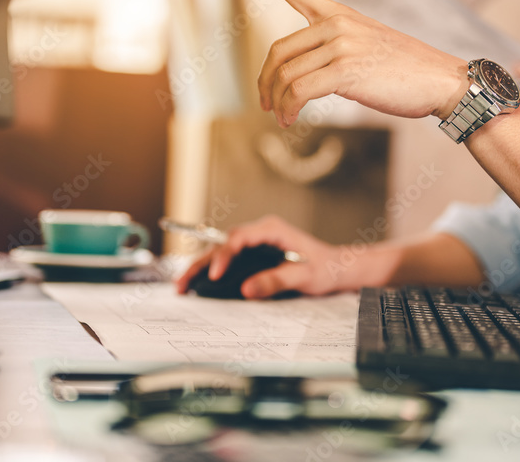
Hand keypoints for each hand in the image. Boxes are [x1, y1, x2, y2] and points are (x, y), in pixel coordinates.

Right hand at [174, 215, 351, 298]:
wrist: (337, 268)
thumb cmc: (325, 268)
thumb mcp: (304, 276)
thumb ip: (275, 281)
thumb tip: (246, 290)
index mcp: (272, 230)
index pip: (238, 238)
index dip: (223, 255)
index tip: (216, 274)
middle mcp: (260, 232)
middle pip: (222, 244)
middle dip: (201, 263)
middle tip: (183, 284)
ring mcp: (255, 243)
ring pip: (220, 251)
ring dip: (201, 267)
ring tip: (182, 286)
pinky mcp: (253, 254)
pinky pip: (228, 259)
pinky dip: (212, 271)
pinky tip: (198, 283)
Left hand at [233, 0, 470, 127]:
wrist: (440, 81)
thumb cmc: (406, 71)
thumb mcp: (367, 49)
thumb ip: (335, 52)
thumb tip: (307, 78)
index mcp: (340, 15)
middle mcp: (338, 24)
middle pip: (279, 51)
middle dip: (265, 81)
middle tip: (264, 103)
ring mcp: (342, 45)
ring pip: (286, 75)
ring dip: (277, 102)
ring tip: (281, 118)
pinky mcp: (345, 70)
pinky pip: (300, 90)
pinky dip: (289, 109)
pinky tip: (289, 120)